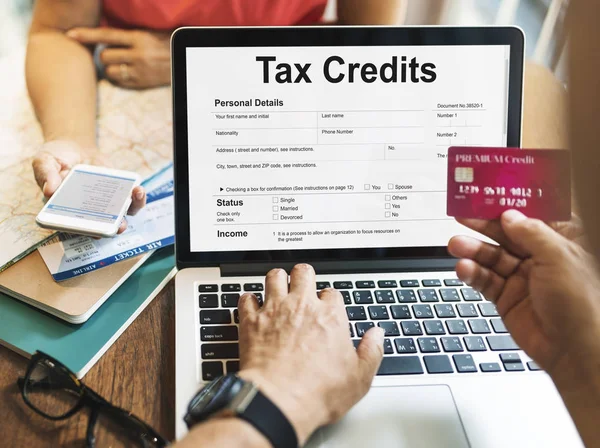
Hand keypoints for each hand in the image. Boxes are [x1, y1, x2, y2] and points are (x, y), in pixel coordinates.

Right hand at [32, 140, 145, 233]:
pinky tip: (137, 188)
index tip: (93, 231)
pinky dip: (137, 198)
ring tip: (133, 201)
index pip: (74, 227)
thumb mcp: (44, 161)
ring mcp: (105, 204)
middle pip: (101, 227)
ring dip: (130, 213)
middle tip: (118, 226)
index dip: (85, 232)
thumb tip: (49, 190)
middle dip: (111, 229)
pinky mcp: (118, 194)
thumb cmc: (56, 158)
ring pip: (119, 217)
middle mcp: (86, 212)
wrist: (74, 147)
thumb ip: (45, 174)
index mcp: (64, 210)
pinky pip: (130, 201)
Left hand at [67, 27, 170, 88]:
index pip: (106, 35)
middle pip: (105, 56)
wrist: (183, 59)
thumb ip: (127, 36)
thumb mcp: (147, 34)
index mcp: (138, 38)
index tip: (70, 34)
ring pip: (110, 71)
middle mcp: (138, 55)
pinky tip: (125, 73)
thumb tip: (102, 37)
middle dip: (104, 55)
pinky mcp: (143, 83)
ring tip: (119, 65)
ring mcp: (140, 71)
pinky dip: (118, 78)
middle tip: (111, 54)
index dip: (87, 34)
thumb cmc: (165, 43)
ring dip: (110, 68)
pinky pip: (120, 82)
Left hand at [237, 264, 383, 444]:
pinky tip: (252, 306)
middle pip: (303, 273)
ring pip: (274, 276)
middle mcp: (302, 306)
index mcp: (330, 316)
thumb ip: (372, 351)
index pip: (332, 292)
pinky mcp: (251, 321)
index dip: (330, 300)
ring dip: (277, 280)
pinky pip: (246, 298)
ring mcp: (274, 311)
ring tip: (279, 288)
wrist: (279, 400)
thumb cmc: (318, 392)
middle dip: (304, 277)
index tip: (328, 309)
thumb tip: (378, 335)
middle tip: (302, 286)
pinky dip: (249, 300)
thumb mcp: (359, 377)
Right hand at [448, 210, 599, 380]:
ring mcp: (523, 276)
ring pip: (492, 256)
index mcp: (563, 240)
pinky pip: (485, 279)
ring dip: (473, 248)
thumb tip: (510, 216)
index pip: (536, 212)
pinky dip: (472, 273)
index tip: (493, 189)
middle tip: (463, 214)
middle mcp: (542, 256)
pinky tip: (464, 268)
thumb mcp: (559, 257)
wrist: (574, 352)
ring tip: (456, 244)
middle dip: (485, 223)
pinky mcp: (507, 296)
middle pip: (508, 232)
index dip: (514, 200)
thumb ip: (531, 233)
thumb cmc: (583, 305)